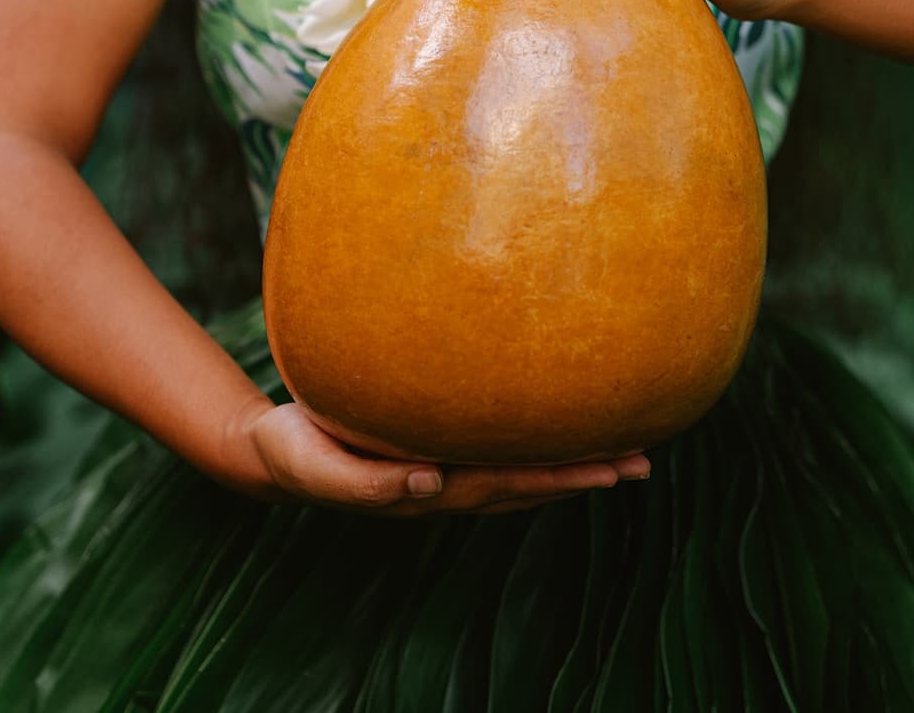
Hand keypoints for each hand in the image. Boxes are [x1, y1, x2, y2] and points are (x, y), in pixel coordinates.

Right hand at [224, 400, 650, 516]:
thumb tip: (429, 481)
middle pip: (529, 482)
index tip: (606, 470)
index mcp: (428, 487)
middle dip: (585, 473)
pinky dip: (539, 445)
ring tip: (627, 454)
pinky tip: (563, 428)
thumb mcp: (316, 465)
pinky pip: (499, 448)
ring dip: (573, 465)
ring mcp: (445, 469)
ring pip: (522, 470)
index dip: (556, 477)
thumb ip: (367, 480)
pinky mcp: (436, 445)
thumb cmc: (292, 451)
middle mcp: (447, 483)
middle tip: (642, 462)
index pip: (507, 483)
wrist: (271, 453)